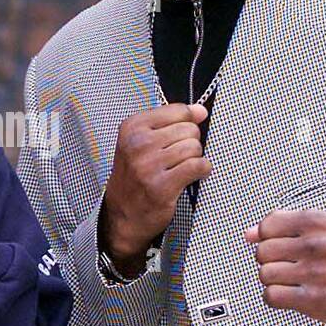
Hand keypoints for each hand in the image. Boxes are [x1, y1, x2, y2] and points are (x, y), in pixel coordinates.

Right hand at [100, 103, 210, 273]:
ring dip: (195, 158)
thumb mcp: (143, 141)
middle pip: (189, 129)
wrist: (123, 214)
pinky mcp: (162, 186)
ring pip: (194, 148)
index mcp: (132, 127)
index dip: (187, 122)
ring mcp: (149, 166)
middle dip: (190, 142)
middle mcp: (138, 144)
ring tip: (182, 167)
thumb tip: (200, 111)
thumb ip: (171, 122)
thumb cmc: (135, 176)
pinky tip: (192, 175)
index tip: (181, 134)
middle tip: (177, 157)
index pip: (178, 111)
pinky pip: (198, 166)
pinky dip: (202, 170)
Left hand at [244, 209, 325, 325]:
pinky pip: (272, 296)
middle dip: (270, 260)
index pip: (267, 225)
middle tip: (288, 264)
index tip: (279, 244)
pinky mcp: (314, 299)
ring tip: (292, 280)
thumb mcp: (323, 230)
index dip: (268, 237)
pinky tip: (290, 294)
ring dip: (274, 280)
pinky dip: (276, 297)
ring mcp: (316, 272)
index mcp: (319, 222)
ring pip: (265, 274)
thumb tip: (249, 234)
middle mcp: (317, 244)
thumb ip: (284, 226)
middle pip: (262, 251)